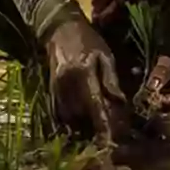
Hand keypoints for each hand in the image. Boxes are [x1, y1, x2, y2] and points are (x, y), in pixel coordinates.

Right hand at [46, 15, 126, 143]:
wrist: (60, 29)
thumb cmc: (88, 41)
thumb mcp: (105, 55)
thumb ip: (111, 80)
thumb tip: (120, 103)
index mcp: (83, 73)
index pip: (94, 105)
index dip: (102, 124)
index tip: (109, 140)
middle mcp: (66, 84)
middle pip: (80, 116)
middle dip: (93, 127)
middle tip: (107, 131)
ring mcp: (55, 89)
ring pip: (68, 118)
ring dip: (82, 126)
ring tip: (94, 126)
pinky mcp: (50, 91)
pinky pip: (58, 114)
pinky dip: (69, 121)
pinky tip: (80, 121)